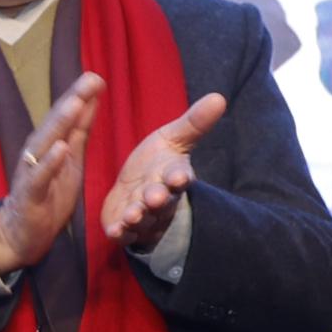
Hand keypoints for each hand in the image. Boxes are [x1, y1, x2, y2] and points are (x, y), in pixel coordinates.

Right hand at [0, 75, 100, 279]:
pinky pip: (39, 176)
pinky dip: (50, 162)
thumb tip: (90, 98)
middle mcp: (37, 152)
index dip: (80, 96)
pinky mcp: (29, 194)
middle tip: (89, 79)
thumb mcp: (71, 159)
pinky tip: (60, 148)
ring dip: (59, 123)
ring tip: (75, 103)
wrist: (22, 234)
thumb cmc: (48, 194)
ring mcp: (31, 172)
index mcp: (50, 143)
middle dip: (72, 99)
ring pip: (45, 143)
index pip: (66, 115)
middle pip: (55, 122)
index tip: (97, 76)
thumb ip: (79, 130)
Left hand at [100, 92, 228, 254]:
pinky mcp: (124, 228)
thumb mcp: (173, 139)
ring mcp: (143, 216)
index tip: (179, 176)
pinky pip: (123, 234)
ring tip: (132, 215)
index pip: (179, 176)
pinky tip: (113, 231)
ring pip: (143, 218)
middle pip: (162, 200)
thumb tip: (219, 97)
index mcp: (172, 176)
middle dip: (158, 198)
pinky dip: (119, 233)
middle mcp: (160, 199)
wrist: (136, 193)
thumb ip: (193, 123)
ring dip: (138, 216)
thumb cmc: (156, 164)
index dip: (179, 177)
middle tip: (155, 196)